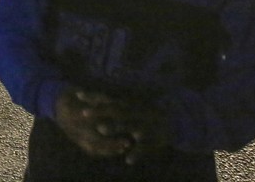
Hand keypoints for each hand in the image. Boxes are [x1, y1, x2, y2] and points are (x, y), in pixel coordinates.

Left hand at [55, 88, 169, 164]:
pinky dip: (137, 153)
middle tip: (83, 113)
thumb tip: (94, 99)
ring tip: (101, 129)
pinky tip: (127, 160)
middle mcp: (136, 113)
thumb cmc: (148, 114)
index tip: (78, 94)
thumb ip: (115, 104)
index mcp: (130, 104)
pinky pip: (145, 147)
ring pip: (129, 126)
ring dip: (115, 127)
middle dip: (100, 111)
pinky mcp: (154, 141)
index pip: (109, 99)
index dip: (94, 97)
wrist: (177, 122)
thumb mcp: (132, 106)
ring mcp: (145, 126)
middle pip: (116, 111)